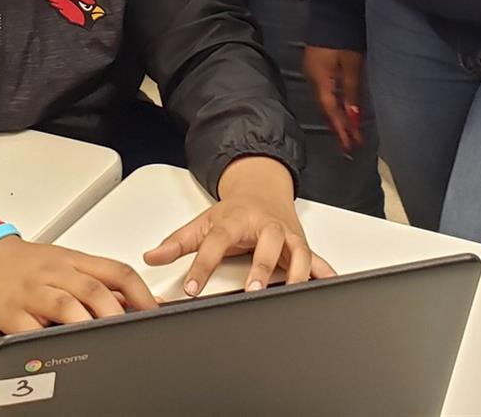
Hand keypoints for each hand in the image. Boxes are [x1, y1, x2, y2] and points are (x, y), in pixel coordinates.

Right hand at [0, 236, 157, 333]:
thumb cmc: (33, 263)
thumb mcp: (70, 264)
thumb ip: (105, 283)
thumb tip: (145, 303)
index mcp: (75, 260)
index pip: (115, 271)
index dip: (140, 292)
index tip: (154, 311)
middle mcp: (56, 272)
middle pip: (93, 289)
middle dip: (116, 313)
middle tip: (131, 331)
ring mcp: (34, 291)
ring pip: (65, 305)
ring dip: (86, 323)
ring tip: (102, 340)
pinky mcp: (11, 312)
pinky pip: (31, 328)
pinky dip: (47, 338)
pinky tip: (59, 347)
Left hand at [144, 156, 333, 293]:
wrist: (262, 188)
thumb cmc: (234, 211)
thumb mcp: (203, 222)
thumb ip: (177, 242)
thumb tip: (150, 256)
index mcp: (235, 220)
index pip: (216, 242)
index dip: (203, 265)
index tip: (192, 288)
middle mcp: (264, 225)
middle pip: (266, 242)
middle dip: (261, 267)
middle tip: (252, 290)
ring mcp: (286, 235)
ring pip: (297, 250)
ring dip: (295, 271)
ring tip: (290, 291)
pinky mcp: (301, 244)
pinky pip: (317, 259)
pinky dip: (324, 272)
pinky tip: (329, 284)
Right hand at [302, 46, 366, 153]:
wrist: (331, 10)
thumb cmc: (344, 37)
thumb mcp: (352, 65)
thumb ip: (351, 91)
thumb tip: (352, 118)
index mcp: (320, 80)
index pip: (332, 111)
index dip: (342, 129)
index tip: (352, 145)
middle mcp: (312, 78)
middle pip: (326, 108)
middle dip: (339, 127)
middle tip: (350, 145)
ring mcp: (312, 71)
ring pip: (324, 100)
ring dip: (336, 116)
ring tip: (347, 132)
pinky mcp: (315, 65)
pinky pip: (323, 91)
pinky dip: (332, 103)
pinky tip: (339, 109)